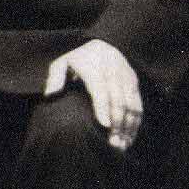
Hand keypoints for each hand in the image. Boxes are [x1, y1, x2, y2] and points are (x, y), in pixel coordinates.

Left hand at [50, 38, 148, 152]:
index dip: (103, 107)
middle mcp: (113, 72)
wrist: (102, 43)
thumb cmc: (78, 59)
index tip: (104, 125)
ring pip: (132, 104)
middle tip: (113, 144)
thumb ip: (55, 77)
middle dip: (117, 123)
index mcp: (94, 68)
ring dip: (129, 126)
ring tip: (122, 145)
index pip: (100, 89)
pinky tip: (130, 137)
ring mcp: (126, 77)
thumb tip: (50, 94)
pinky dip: (136, 122)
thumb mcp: (62, 62)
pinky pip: (139, 104)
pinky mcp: (134, 82)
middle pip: (118, 100)